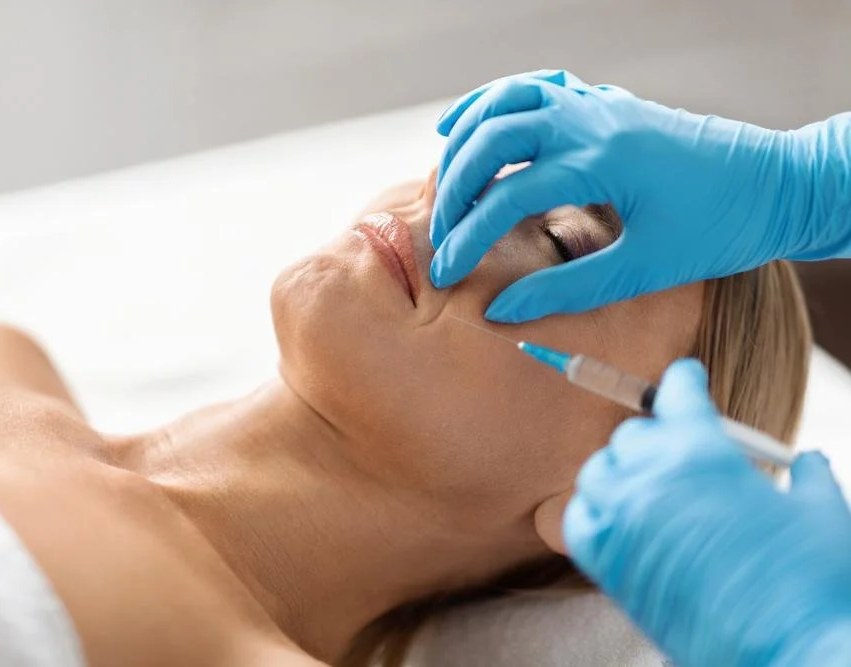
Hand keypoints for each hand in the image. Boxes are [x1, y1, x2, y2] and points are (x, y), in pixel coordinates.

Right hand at [429, 69, 850, 322]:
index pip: (508, 196)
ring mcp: (598, 104)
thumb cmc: (720, 228)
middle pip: (494, 138)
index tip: (445, 272)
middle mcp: (592, 121)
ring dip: (467, 133)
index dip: (468, 237)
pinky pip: (537, 85)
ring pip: (508, 100)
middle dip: (454, 184)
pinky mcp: (605, 103)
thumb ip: (567, 289)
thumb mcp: (644, 269)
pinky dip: (497, 100)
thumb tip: (502, 310)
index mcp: (601, 161)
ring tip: (440, 173)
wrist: (778, 184)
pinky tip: (475, 122)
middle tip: (439, 228)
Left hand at [564, 359, 850, 666]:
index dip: (684, 381)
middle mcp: (650, 474)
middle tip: (679, 452)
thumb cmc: (812, 581)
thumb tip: (805, 460)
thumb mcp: (823, 514)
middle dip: (658, 435)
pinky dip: (592, 510)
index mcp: (701, 448)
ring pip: (599, 471)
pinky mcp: (605, 563)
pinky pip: (578, 518)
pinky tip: (616, 517)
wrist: (789, 652)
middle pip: (633, 433)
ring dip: (622, 471)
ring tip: (650, 487)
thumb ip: (808, 475)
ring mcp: (621, 518)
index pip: (676, 391)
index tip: (686, 377)